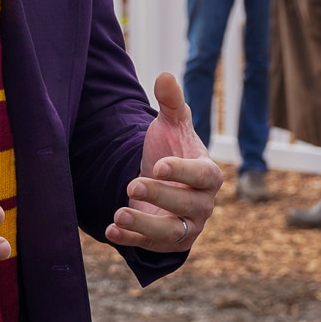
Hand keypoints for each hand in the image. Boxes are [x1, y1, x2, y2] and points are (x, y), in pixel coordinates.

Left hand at [107, 73, 222, 250]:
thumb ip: (170, 101)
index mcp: (209, 174)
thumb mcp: (170, 123)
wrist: (161, 178)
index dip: (182, 171)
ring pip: (172, 232)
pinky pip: (152, 246)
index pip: (203, 175)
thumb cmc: (170, 149)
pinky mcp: (168, 243)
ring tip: (118, 213)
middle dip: (159, 196)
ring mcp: (187, 226)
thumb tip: (164, 75)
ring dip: (145, 225)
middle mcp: (203, 203)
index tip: (158, 165)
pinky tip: (111, 230)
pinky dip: (131, 239)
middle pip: (187, 204)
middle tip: (131, 184)